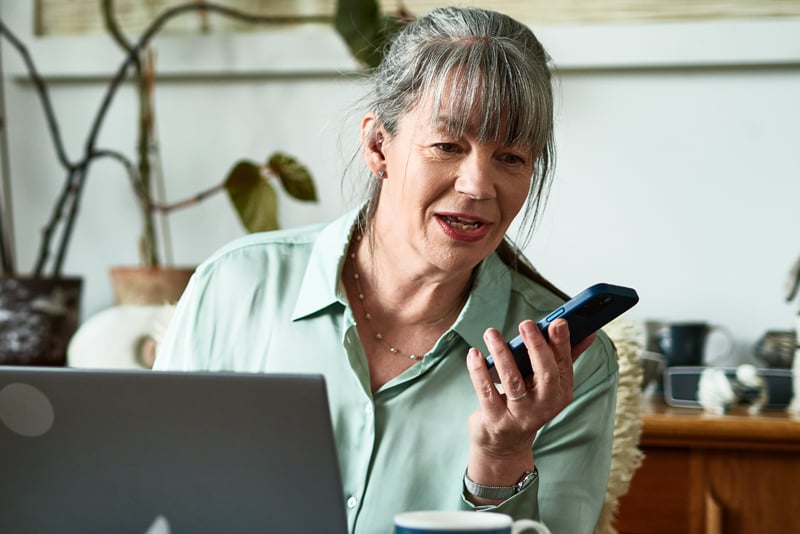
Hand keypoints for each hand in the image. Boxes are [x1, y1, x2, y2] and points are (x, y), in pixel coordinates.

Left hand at [463, 319, 593, 491]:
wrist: (504, 444)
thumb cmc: (528, 402)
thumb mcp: (547, 384)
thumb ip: (565, 357)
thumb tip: (589, 333)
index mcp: (561, 392)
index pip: (564, 364)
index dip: (562, 343)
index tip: (557, 322)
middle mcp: (545, 406)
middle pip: (544, 373)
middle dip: (536, 346)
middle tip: (526, 323)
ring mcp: (520, 415)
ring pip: (512, 381)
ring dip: (501, 353)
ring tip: (492, 333)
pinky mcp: (496, 420)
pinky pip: (487, 392)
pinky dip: (479, 371)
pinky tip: (474, 353)